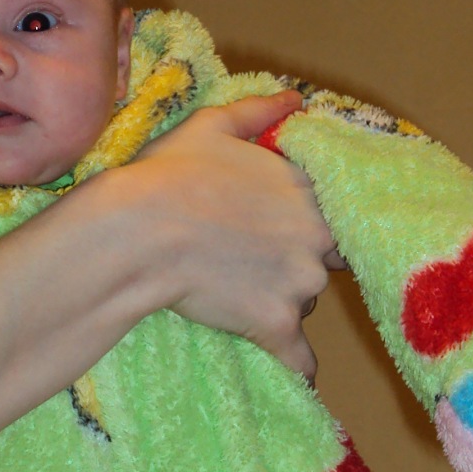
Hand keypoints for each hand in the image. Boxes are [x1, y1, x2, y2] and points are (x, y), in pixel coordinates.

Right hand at [126, 91, 343, 377]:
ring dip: (284, 302)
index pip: (334, 214)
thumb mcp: (211, 125)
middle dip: (297, 263)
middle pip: (325, 261)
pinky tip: (294, 374)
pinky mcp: (277, 324)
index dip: (309, 224)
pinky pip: (302, 359)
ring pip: (307, 302)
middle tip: (254, 262)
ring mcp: (300, 284)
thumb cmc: (170, 174)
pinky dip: (299, 366)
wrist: (138, 232)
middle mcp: (316, 237)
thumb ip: (259, 111)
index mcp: (307, 189)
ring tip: (239, 295)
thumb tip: (294, 97)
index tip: (285, 232)